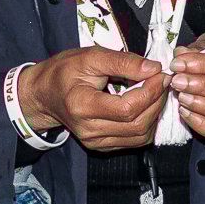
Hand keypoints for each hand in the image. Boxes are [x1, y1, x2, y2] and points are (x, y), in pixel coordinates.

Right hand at [17, 46, 165, 151]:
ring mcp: (95, 142)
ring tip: (154, 90)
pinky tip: (144, 104)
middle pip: (137, 124)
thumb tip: (153, 68)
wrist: (43, 94)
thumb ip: (122, 62)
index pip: (127, 108)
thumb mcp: (89, 57)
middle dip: (156, 100)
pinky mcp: (102, 147)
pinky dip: (147, 122)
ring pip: (140, 135)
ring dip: (154, 112)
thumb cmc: (63, 72)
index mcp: (82, 106)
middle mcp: (89, 130)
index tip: (159, 73)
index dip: (150, 91)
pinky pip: (135, 140)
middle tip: (161, 79)